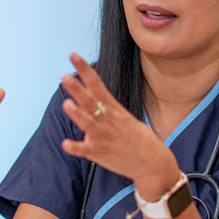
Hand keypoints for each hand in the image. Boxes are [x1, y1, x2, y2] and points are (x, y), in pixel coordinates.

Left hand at [60, 53, 176, 194]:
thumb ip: (103, 109)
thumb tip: (87, 101)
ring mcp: (103, 136)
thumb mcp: (124, 117)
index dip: (84, 70)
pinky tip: (65, 144)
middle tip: (65, 77)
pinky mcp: (100, 153)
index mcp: (113, 109)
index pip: (97, 84)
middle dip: (78, 89)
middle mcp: (107, 120)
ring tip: (66, 104)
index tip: (73, 55)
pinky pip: (85, 150)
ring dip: (77, 114)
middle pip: (90, 101)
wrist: (153, 163)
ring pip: (88, 123)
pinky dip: (76, 147)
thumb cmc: (137, 139)